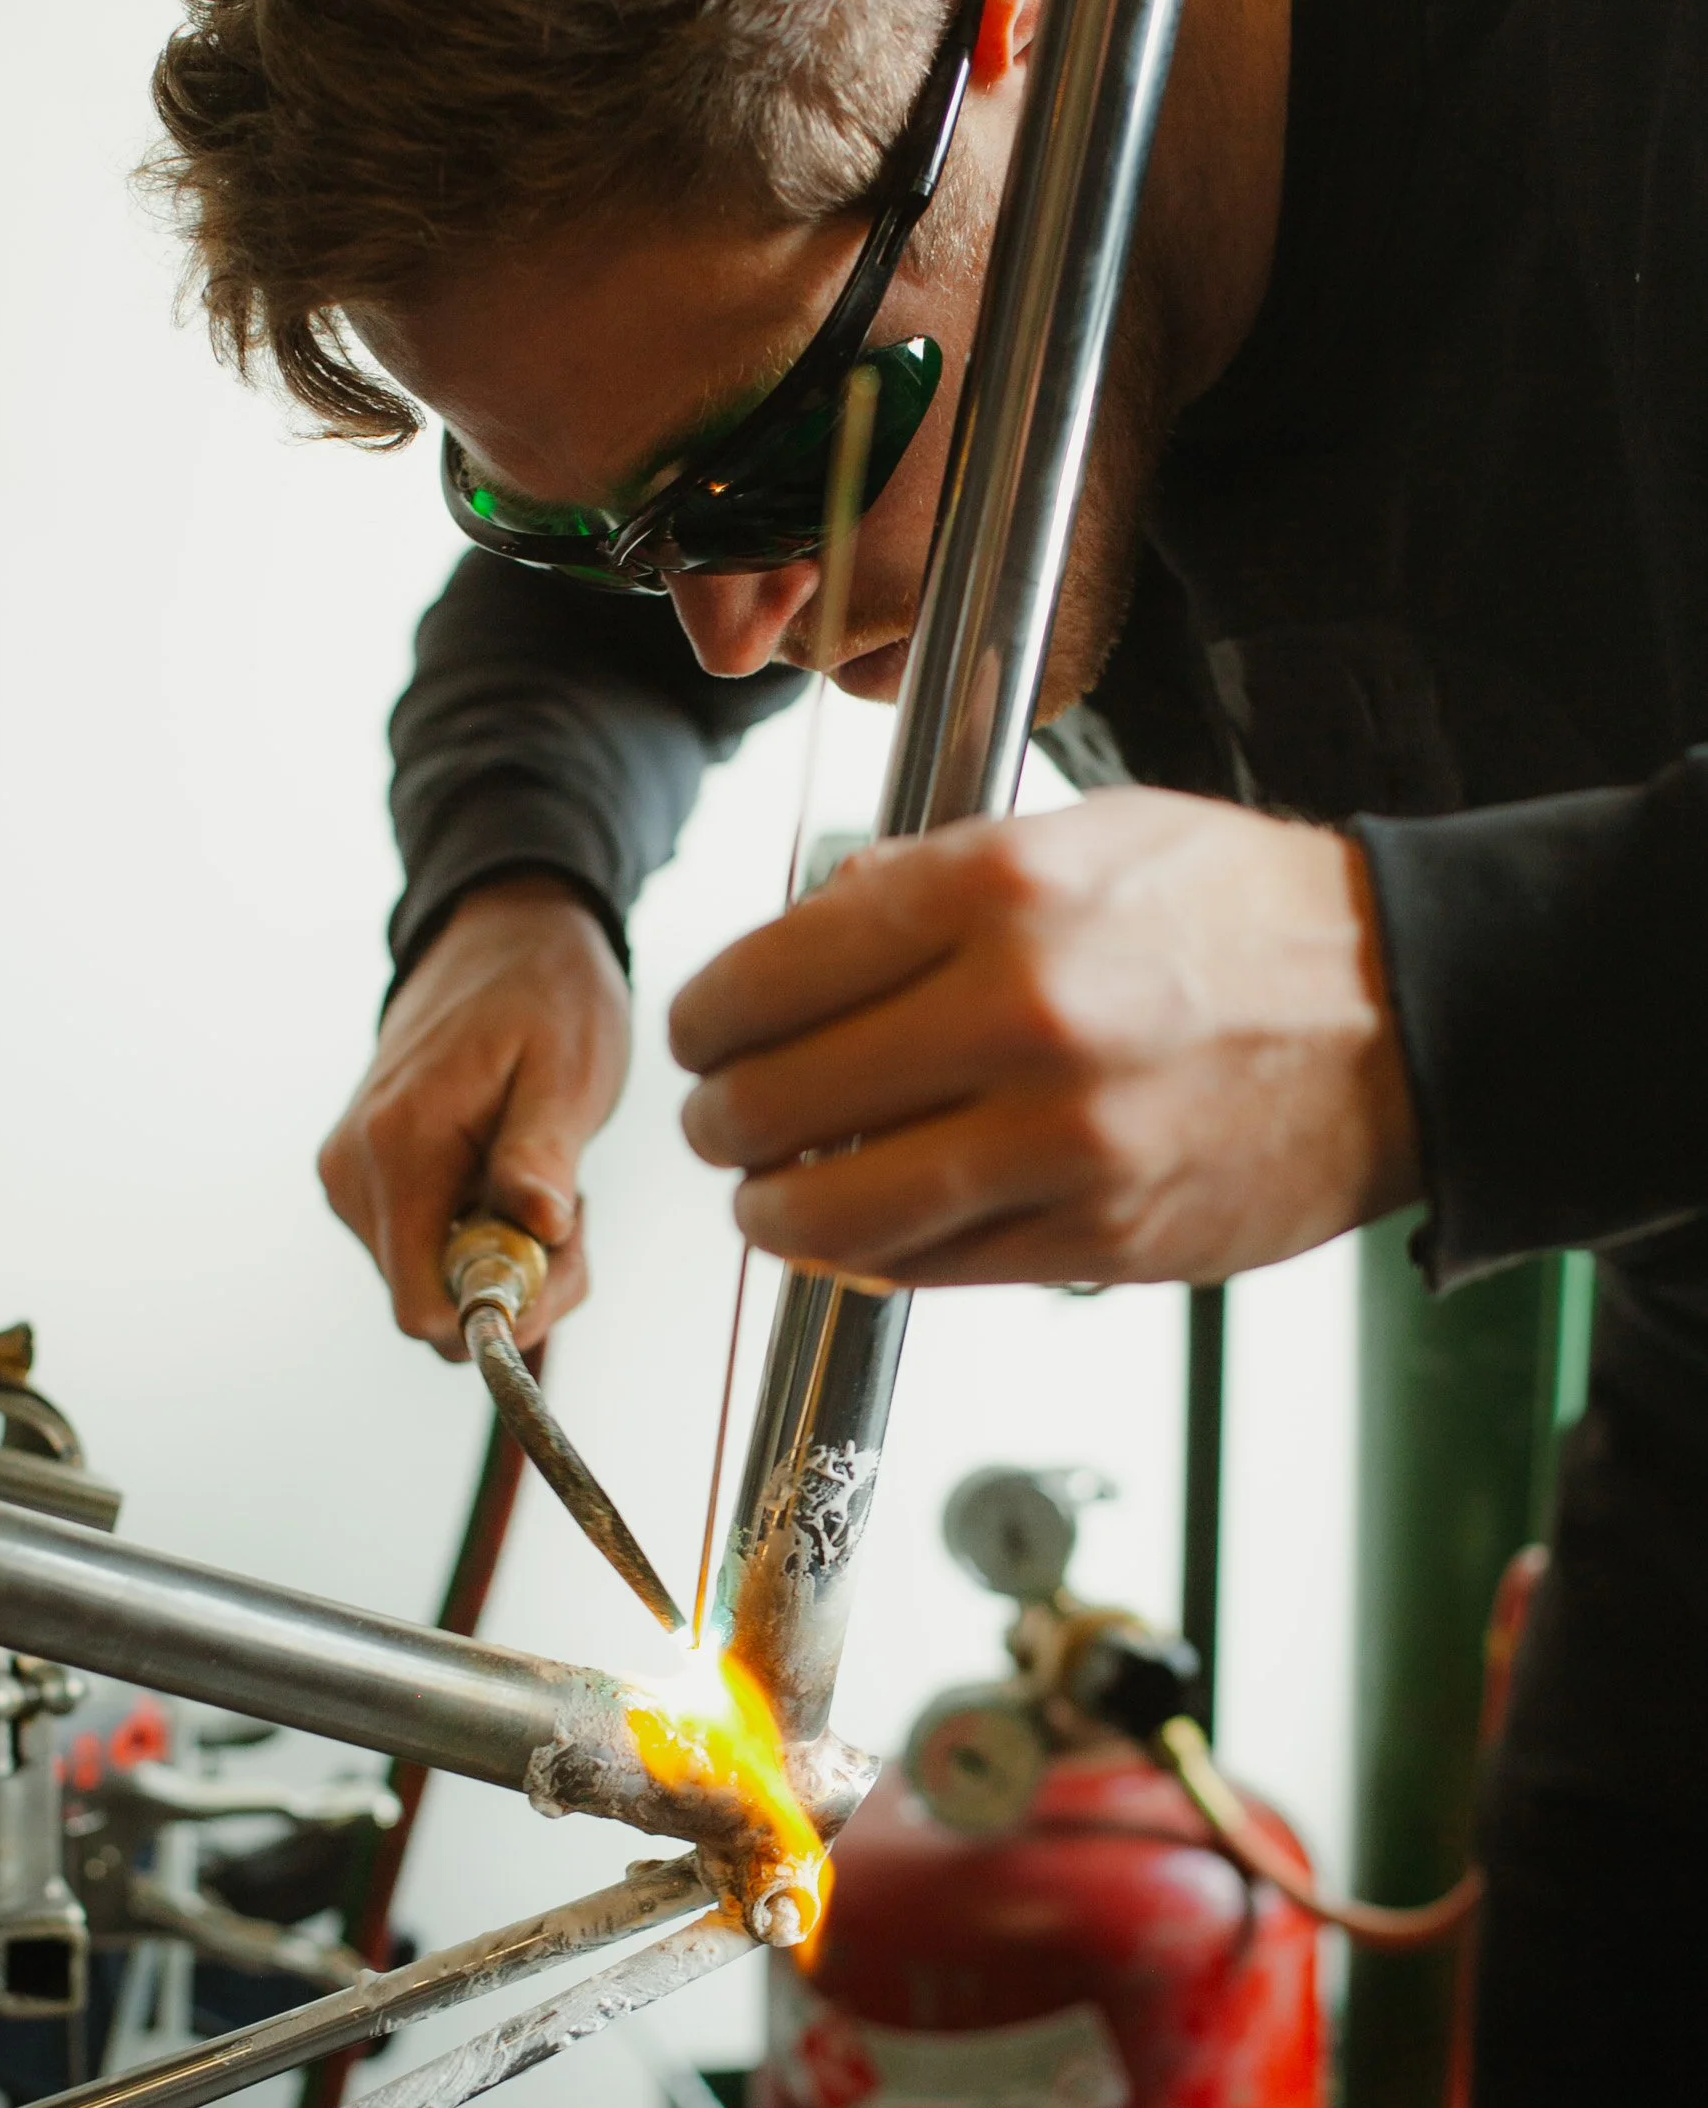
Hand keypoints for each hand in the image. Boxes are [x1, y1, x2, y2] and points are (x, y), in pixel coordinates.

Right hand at [319, 876, 629, 1354]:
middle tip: (571, 1211)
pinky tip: (509, 1180)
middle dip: (515, 1283)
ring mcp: (349, 1178)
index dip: (503, 1310)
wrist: (501, 939)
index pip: (424, 1309)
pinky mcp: (360, 1179)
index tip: (563, 1251)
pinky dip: (476, 1239)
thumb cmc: (547, 998)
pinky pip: (419, 1252)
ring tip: (541, 1179)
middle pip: (429, 1305)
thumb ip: (541, 1154)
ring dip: (500, 1260)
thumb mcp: (568, 1070)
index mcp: (398, 1147)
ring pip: (428, 1284)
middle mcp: (353, 1173)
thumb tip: (537, 1230)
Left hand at [669, 792, 1419, 1288]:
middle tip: (724, 1118)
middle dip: (719, 1119)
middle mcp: (1020, 1015)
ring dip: (772, 1211)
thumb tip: (800, 935)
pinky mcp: (1098, 1240)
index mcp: (997, 892)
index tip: (703, 1034)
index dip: (704, 1019)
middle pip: (769, 1104)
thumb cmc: (1237, 915)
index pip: (763, 977)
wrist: (1405, 1013)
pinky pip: (924, 1270)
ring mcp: (1060, 1143)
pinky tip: (868, 1225)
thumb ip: (923, 880)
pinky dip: (871, 1257)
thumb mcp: (1075, 837)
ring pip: (826, 1215)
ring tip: (774, 1193)